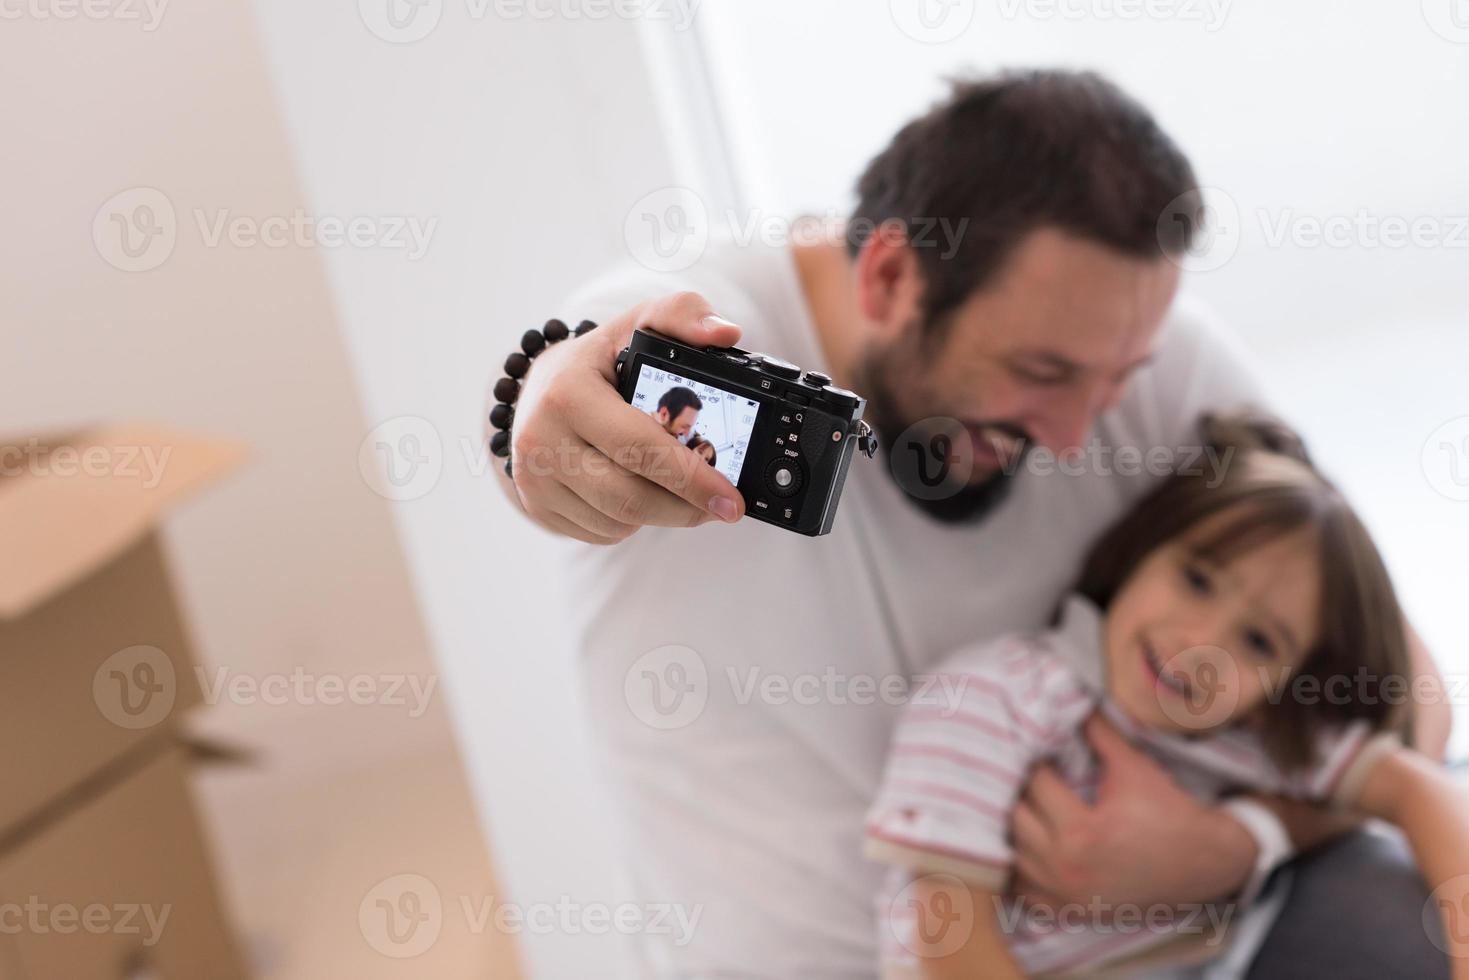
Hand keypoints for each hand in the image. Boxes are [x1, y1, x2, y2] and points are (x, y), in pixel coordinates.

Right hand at [500, 292, 746, 543]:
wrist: (540, 387)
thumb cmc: (602, 360)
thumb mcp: (640, 323)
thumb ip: (685, 316)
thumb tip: (726, 333)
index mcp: (568, 394)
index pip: (639, 447)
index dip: (692, 479)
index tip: (732, 499)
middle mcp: (540, 440)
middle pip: (629, 498)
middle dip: (686, 507)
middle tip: (723, 506)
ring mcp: (533, 480)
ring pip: (617, 522)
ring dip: (661, 514)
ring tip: (680, 490)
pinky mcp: (537, 507)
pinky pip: (600, 533)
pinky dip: (631, 521)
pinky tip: (639, 491)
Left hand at [1009, 714, 1255, 912]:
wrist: (1204, 865)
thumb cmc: (1170, 813)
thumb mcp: (1135, 768)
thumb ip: (1100, 734)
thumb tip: (1078, 704)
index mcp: (1081, 831)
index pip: (1036, 785)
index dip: (1038, 762)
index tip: (1040, 750)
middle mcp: (1066, 867)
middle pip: (1015, 818)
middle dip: (1021, 793)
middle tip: (1029, 776)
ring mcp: (1064, 895)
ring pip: (1011, 856)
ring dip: (1014, 830)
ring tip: (1026, 807)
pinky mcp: (1069, 912)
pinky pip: (1022, 893)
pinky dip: (1019, 870)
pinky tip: (1027, 848)